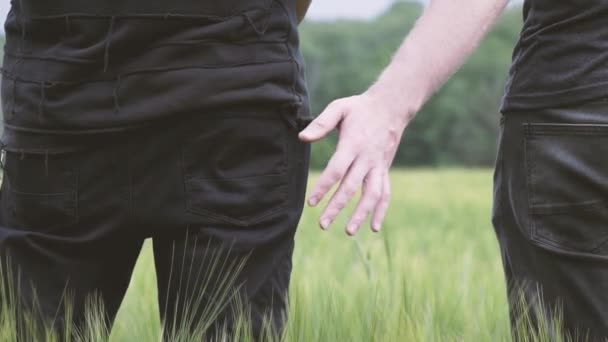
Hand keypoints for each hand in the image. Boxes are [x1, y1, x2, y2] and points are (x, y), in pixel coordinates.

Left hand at [299, 92, 411, 234]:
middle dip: (337, 207)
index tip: (312, 202)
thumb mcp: (339, 108)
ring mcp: (378, 166)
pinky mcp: (384, 170)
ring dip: (361, 214)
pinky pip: (385, 193)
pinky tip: (374, 228)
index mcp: (353, 144)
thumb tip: (302, 138)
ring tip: (348, 232)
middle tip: (322, 224)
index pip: (337, 170)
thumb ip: (321, 123)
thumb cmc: (360, 108)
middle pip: (351, 187)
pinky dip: (381, 211)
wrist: (391, 107)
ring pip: (371, 194)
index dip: (323, 188)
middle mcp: (367, 158)